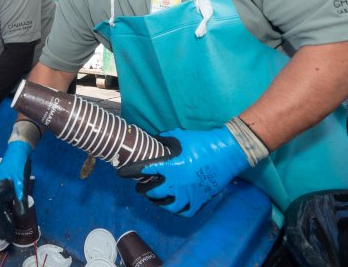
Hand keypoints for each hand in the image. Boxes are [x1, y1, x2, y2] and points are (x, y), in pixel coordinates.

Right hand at [0, 140, 31, 241]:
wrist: (19, 150)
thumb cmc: (18, 164)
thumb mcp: (21, 182)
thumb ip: (20, 198)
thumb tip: (21, 216)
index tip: (5, 236)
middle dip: (1, 226)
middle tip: (9, 238)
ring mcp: (0, 190)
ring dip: (4, 221)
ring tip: (11, 232)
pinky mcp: (6, 189)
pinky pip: (5, 204)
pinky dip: (8, 213)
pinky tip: (14, 219)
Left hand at [119, 127, 250, 216]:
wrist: (226, 152)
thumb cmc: (201, 142)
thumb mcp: (178, 136)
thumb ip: (163, 140)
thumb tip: (153, 141)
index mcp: (170, 166)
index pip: (144, 170)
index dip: (130, 172)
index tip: (121, 173)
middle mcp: (177, 183)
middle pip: (153, 192)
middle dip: (143, 190)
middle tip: (140, 187)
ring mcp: (189, 193)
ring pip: (168, 205)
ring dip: (158, 202)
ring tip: (154, 198)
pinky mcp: (200, 199)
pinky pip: (186, 211)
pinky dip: (178, 210)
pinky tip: (174, 206)